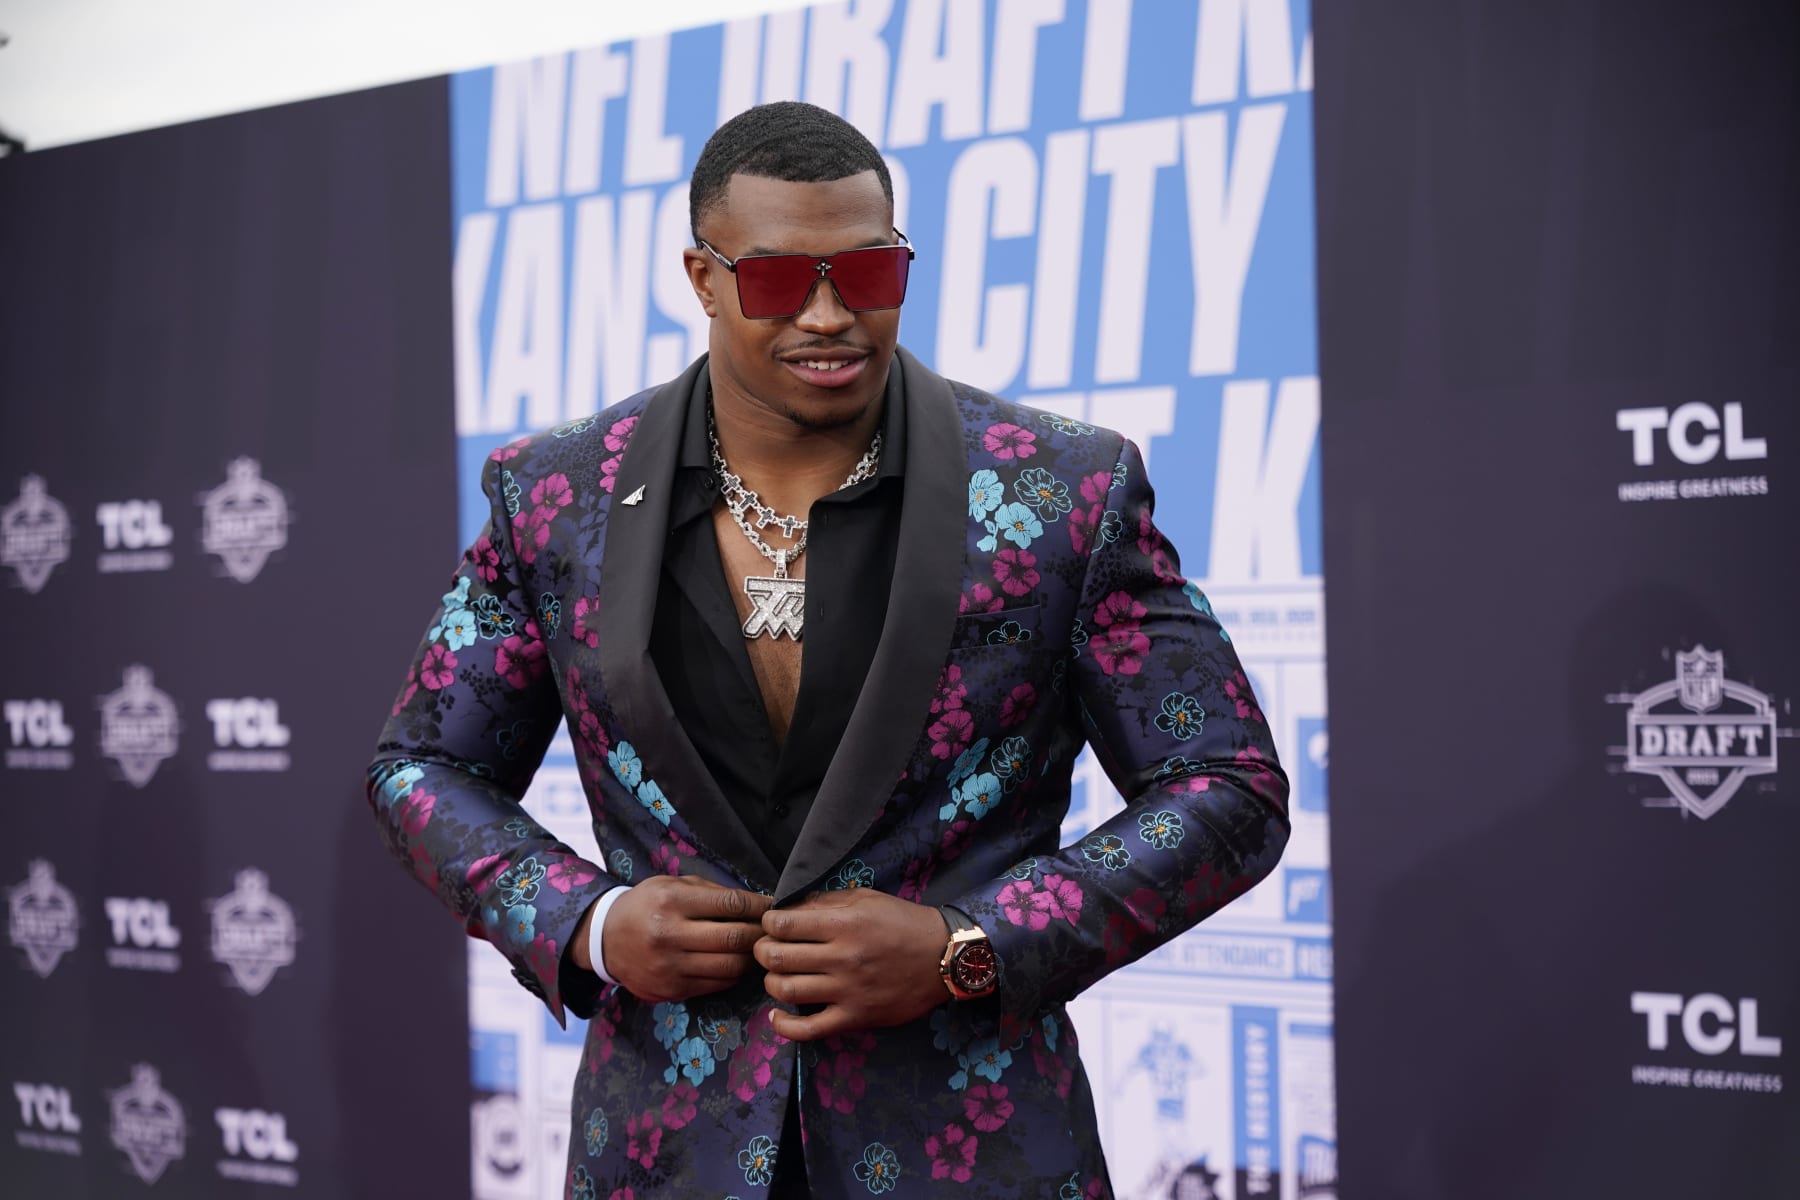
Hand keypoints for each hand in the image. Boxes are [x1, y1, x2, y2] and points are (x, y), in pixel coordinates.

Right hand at [592, 876, 772, 1003]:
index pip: (730, 904)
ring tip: (760, 948)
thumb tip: (756, 902)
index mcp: (672, 901)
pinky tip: (737, 962)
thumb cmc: (648, 904)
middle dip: (762, 934)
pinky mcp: (671, 989)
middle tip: (775, 931)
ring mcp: (670, 967)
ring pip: (730, 966)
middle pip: (734, 938)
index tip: (774, 906)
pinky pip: (716, 984)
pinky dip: (733, 974)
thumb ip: (712, 893)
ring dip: (752, 958)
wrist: (606, 938)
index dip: (759, 906)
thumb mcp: (673, 885)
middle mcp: (669, 935)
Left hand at [754, 889, 949, 1041]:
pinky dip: (784, 1026)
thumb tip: (788, 908)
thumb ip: (826, 902)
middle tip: (768, 949)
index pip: (782, 924)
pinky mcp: (855, 1018)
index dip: (768, 923)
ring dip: (771, 982)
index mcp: (844, 924)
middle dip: (762, 951)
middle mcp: (842, 958)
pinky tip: (777, 1015)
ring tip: (778, 975)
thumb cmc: (903, 922)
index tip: (773, 925)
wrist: (943, 957)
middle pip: (776, 957)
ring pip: (786, 991)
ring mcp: (847, 991)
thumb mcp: (866, 899)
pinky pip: (808, 1030)